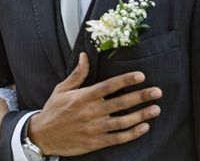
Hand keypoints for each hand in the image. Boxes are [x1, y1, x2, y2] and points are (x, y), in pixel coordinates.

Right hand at [29, 52, 161, 156]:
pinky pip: (118, 138)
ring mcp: (94, 128)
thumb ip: (77, 74)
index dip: (125, 81)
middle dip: (140, 96)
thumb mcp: (62, 89)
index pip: (108, 86)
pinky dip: (132, 133)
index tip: (140, 75)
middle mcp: (90, 112)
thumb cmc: (53, 110)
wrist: (43, 136)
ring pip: (122, 122)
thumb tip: (85, 56)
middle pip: (119, 103)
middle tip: (157, 91)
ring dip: (141, 115)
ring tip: (156, 109)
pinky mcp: (96, 142)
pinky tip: (144, 127)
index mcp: (82, 97)